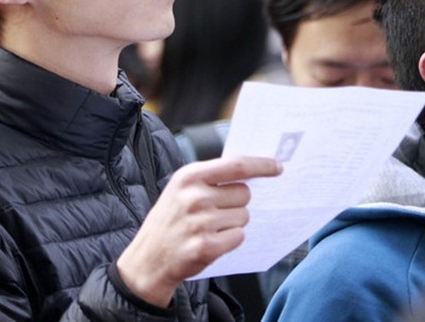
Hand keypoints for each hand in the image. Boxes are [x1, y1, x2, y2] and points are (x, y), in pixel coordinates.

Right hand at [115, 155, 281, 306]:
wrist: (147, 260)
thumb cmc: (170, 220)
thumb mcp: (181, 189)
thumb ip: (212, 177)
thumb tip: (252, 172)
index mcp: (189, 176)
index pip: (236, 165)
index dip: (261, 165)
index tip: (278, 166)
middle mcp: (195, 197)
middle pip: (244, 193)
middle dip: (237, 203)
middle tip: (216, 211)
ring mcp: (200, 223)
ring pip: (243, 216)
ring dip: (233, 223)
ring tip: (208, 228)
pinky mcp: (206, 247)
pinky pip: (239, 237)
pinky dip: (230, 240)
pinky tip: (210, 241)